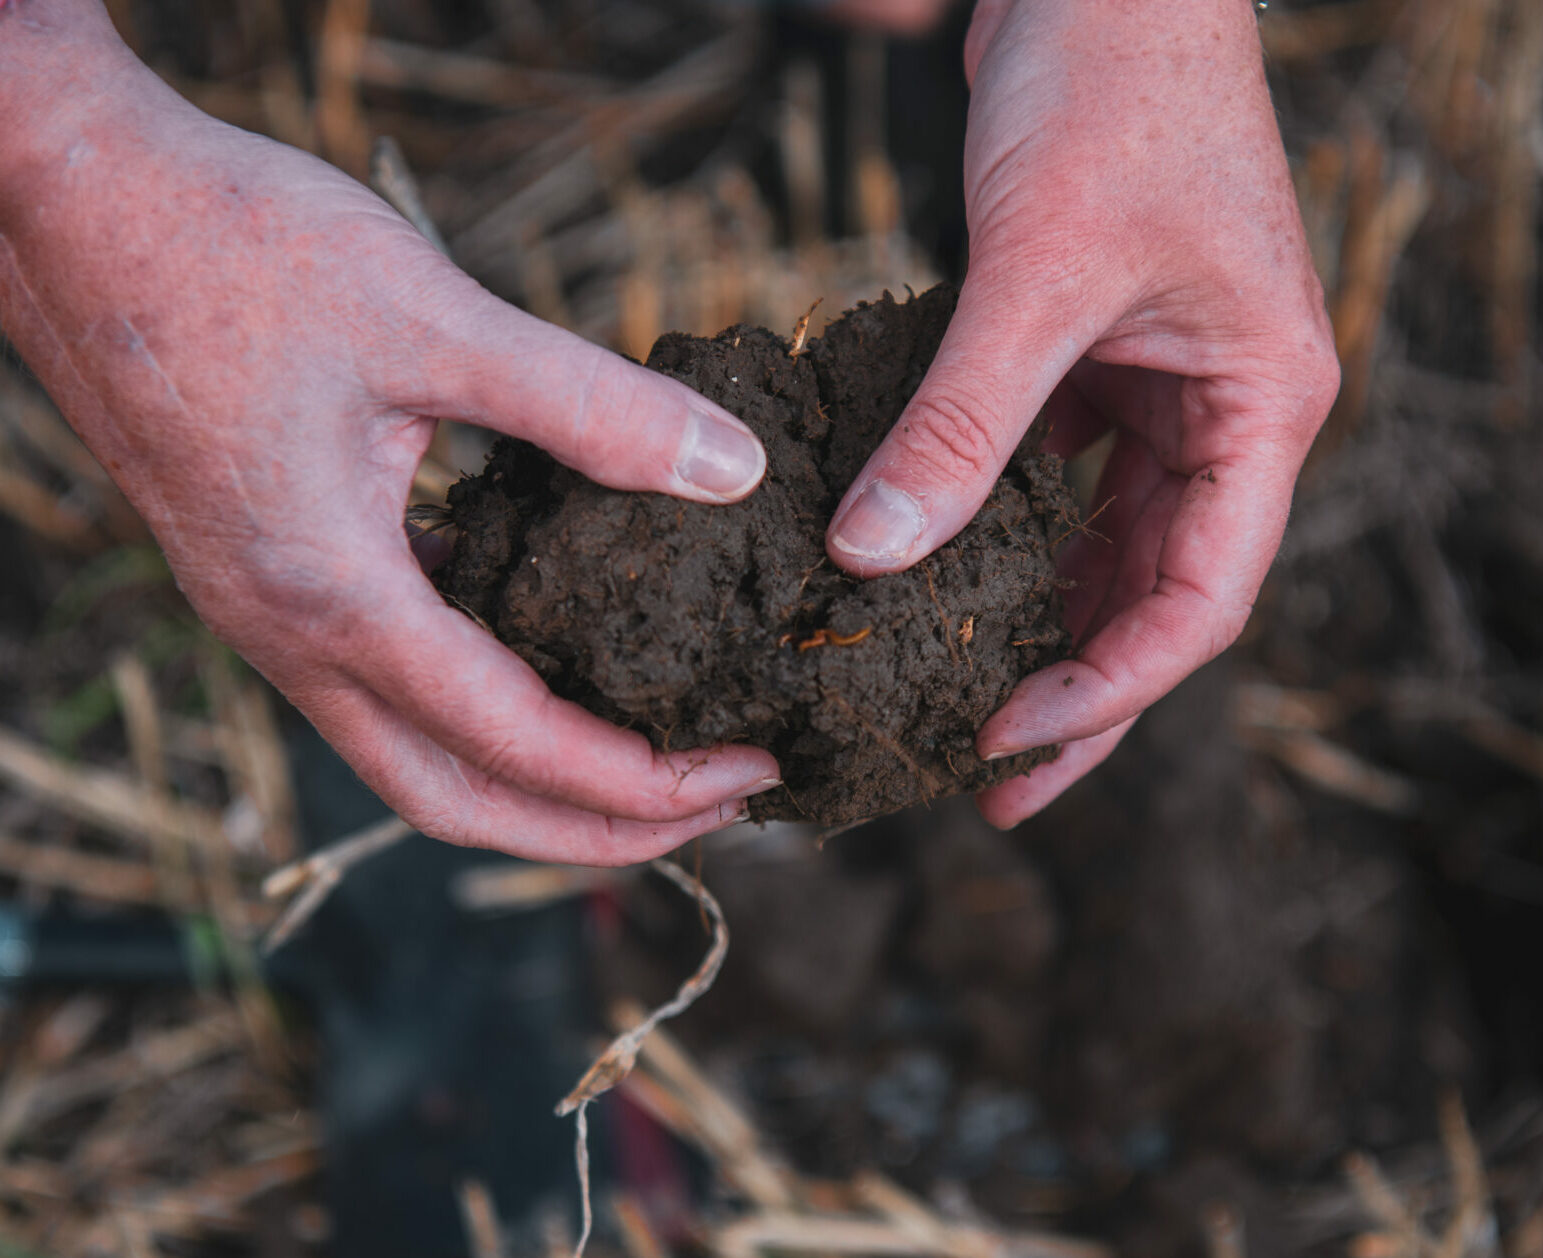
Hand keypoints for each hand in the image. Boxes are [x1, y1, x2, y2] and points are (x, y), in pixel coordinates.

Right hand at [0, 4, 779, 862]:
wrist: (59, 196)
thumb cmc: (228, 245)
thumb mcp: (432, 318)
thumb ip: (592, 408)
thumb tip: (733, 470)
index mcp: (335, 595)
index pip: (515, 744)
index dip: (642, 782)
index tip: (745, 772)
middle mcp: (290, 633)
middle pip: (458, 800)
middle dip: (591, 830)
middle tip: (713, 807)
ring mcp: (265, 611)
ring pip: (412, 754)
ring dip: (530, 779)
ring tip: (647, 757)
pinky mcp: (263, 568)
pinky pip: (380, 681)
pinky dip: (473, 703)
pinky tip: (542, 651)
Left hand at [824, 0, 1339, 825]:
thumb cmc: (1109, 92)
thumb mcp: (1035, 272)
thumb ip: (959, 422)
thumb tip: (868, 556)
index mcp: (1261, 407)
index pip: (1201, 596)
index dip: (1108, 686)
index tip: (1007, 744)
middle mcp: (1221, 416)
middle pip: (1151, 594)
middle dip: (1070, 691)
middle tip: (982, 781)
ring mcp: (1158, 392)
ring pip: (1097, 548)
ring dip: (1030, 626)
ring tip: (951, 708)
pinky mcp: (1091, 363)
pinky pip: (1047, 480)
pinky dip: (993, 534)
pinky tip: (929, 583)